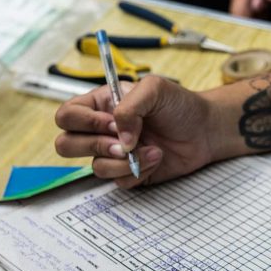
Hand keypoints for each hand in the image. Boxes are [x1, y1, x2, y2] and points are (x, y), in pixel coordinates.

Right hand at [55, 76, 219, 188]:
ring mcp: (114, 154)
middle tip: (125, 143)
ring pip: (95, 168)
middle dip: (96, 146)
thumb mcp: (154, 89)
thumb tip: (119, 138)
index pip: (67, 116)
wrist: (204, 130)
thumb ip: (129, 107)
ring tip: (152, 150)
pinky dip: (138, 172)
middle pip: (66, 145)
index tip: (112, 123)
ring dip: (125, 161)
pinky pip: (118, 182)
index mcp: (100, 105)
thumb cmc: (179, 105)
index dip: (84, 123)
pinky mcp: (128, 173)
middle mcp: (101, 131)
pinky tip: (156, 159)